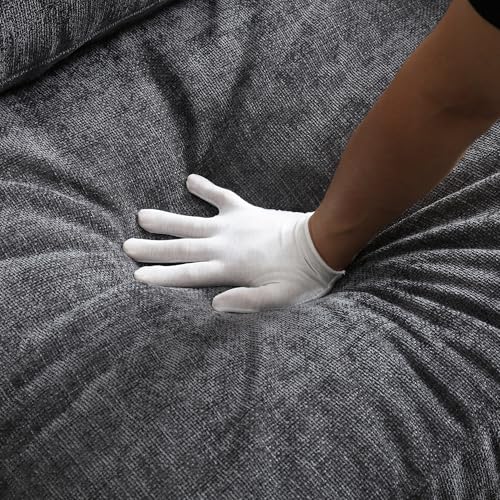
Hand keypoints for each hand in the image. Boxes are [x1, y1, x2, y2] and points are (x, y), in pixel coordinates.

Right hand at [122, 174, 345, 312]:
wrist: (320, 244)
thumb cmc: (300, 276)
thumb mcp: (278, 299)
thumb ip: (247, 302)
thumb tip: (214, 305)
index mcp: (230, 269)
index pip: (188, 274)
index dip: (162, 275)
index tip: (137, 274)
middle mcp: (225, 245)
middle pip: (182, 248)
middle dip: (153, 249)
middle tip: (126, 245)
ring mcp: (232, 226)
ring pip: (192, 223)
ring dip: (167, 220)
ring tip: (142, 215)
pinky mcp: (244, 212)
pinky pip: (221, 197)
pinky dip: (206, 188)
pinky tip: (189, 179)